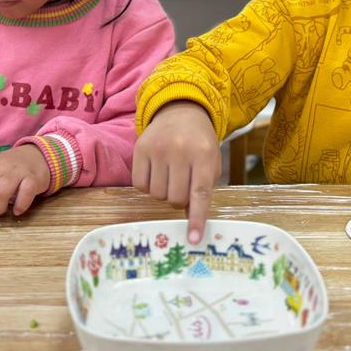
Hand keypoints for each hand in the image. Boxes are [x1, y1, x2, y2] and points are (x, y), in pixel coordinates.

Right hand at [132, 101, 220, 244]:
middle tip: (183, 185)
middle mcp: (180, 150)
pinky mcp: (139, 148)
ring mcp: (157, 148)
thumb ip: (203, 190)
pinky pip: (140, 185)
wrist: (181, 111)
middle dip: (179, 200)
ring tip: (170, 175)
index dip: (196, 219)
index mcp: (204, 154)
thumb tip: (188, 220)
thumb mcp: (211, 162)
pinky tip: (156, 171)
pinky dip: (148, 185)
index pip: (199, 194)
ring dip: (163, 192)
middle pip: (175, 198)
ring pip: (156, 194)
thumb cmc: (200, 143)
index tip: (193, 239)